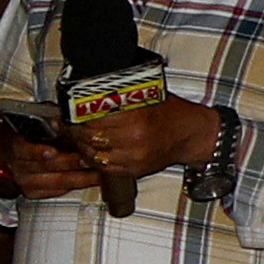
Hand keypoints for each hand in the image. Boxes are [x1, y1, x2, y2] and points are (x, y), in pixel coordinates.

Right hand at [0, 119, 102, 205]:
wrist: (3, 155)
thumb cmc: (21, 136)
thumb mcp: (30, 122)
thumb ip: (49, 118)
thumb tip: (70, 111)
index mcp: (15, 145)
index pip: (23, 150)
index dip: (38, 152)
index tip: (52, 151)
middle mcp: (19, 166)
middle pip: (45, 167)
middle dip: (68, 164)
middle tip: (87, 160)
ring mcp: (26, 181)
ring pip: (55, 182)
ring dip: (78, 178)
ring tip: (96, 173)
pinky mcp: (34, 192)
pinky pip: (57, 191)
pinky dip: (75, 186)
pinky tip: (90, 180)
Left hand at [74, 92, 222, 192]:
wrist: (193, 135)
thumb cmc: (171, 112)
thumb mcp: (147, 95)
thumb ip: (119, 96)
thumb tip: (88, 93)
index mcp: (137, 116)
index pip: (92, 117)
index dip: (77, 115)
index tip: (70, 111)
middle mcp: (134, 138)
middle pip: (89, 135)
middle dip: (75, 129)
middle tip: (69, 123)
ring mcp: (134, 157)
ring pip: (93, 153)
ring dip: (82, 145)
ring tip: (78, 136)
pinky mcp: (135, 170)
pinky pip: (104, 167)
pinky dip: (94, 159)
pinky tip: (92, 149)